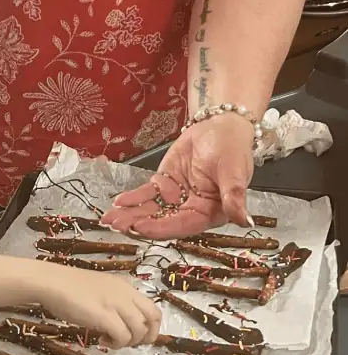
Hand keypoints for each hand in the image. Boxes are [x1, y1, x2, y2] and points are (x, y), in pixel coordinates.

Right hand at [34, 264, 160, 348]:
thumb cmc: (68, 287)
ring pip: (140, 329)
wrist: (51, 282)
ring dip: (129, 342)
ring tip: (111, 341)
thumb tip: (119, 322)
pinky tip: (102, 340)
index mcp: (125, 287)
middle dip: (147, 336)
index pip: (152, 308)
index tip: (134, 335)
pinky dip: (116, 343)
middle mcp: (125, 294)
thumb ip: (113, 302)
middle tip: (130, 343)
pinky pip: (123, 336)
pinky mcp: (104, 316)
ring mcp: (116, 304)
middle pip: (153, 318)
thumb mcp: (99, 290)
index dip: (149, 326)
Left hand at [101, 113, 254, 238]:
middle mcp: (190, 210)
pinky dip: (132, 199)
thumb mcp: (234, 172)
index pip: (181, 226)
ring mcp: (175, 199)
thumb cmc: (232, 148)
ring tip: (108, 219)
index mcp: (209, 213)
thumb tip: (246, 221)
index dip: (159, 228)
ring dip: (129, 215)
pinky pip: (146, 194)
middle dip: (137, 224)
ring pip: (150, 210)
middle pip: (161, 221)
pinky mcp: (164, 185)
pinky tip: (118, 202)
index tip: (139, 227)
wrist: (220, 125)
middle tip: (115, 225)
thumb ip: (234, 197)